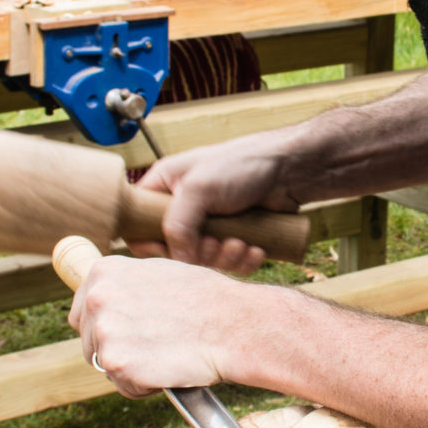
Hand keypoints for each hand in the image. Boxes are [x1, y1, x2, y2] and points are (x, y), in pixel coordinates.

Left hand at [70, 254, 248, 395]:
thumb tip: (108, 299)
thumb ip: (126, 286)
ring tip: (166, 354)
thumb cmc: (206, 299)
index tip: (130, 334)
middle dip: (118, 350)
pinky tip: (169, 368)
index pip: (82, 312)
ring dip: (133, 369)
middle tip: (155, 346)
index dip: (107, 328)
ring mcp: (105, 332)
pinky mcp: (118, 363)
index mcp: (103, 272)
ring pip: (106, 366)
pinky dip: (145, 387)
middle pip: (90, 342)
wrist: (233, 324)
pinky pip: (125, 387)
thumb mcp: (158, 274)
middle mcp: (97, 298)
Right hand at [136, 133, 299, 273]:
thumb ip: (178, 225)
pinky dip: (243, 261)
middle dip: (199, 254)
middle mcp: (184, 207)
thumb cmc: (241, 165)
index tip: (170, 251)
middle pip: (175, 250)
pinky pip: (230, 262)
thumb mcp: (200, 189)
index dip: (150, 244)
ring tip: (241, 244)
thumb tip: (178, 259)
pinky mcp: (234, 236)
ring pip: (204, 260)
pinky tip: (256, 249)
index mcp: (164, 187)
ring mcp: (210, 223)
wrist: (289, 169)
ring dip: (224, 259)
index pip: (138, 225)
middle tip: (216, 244)